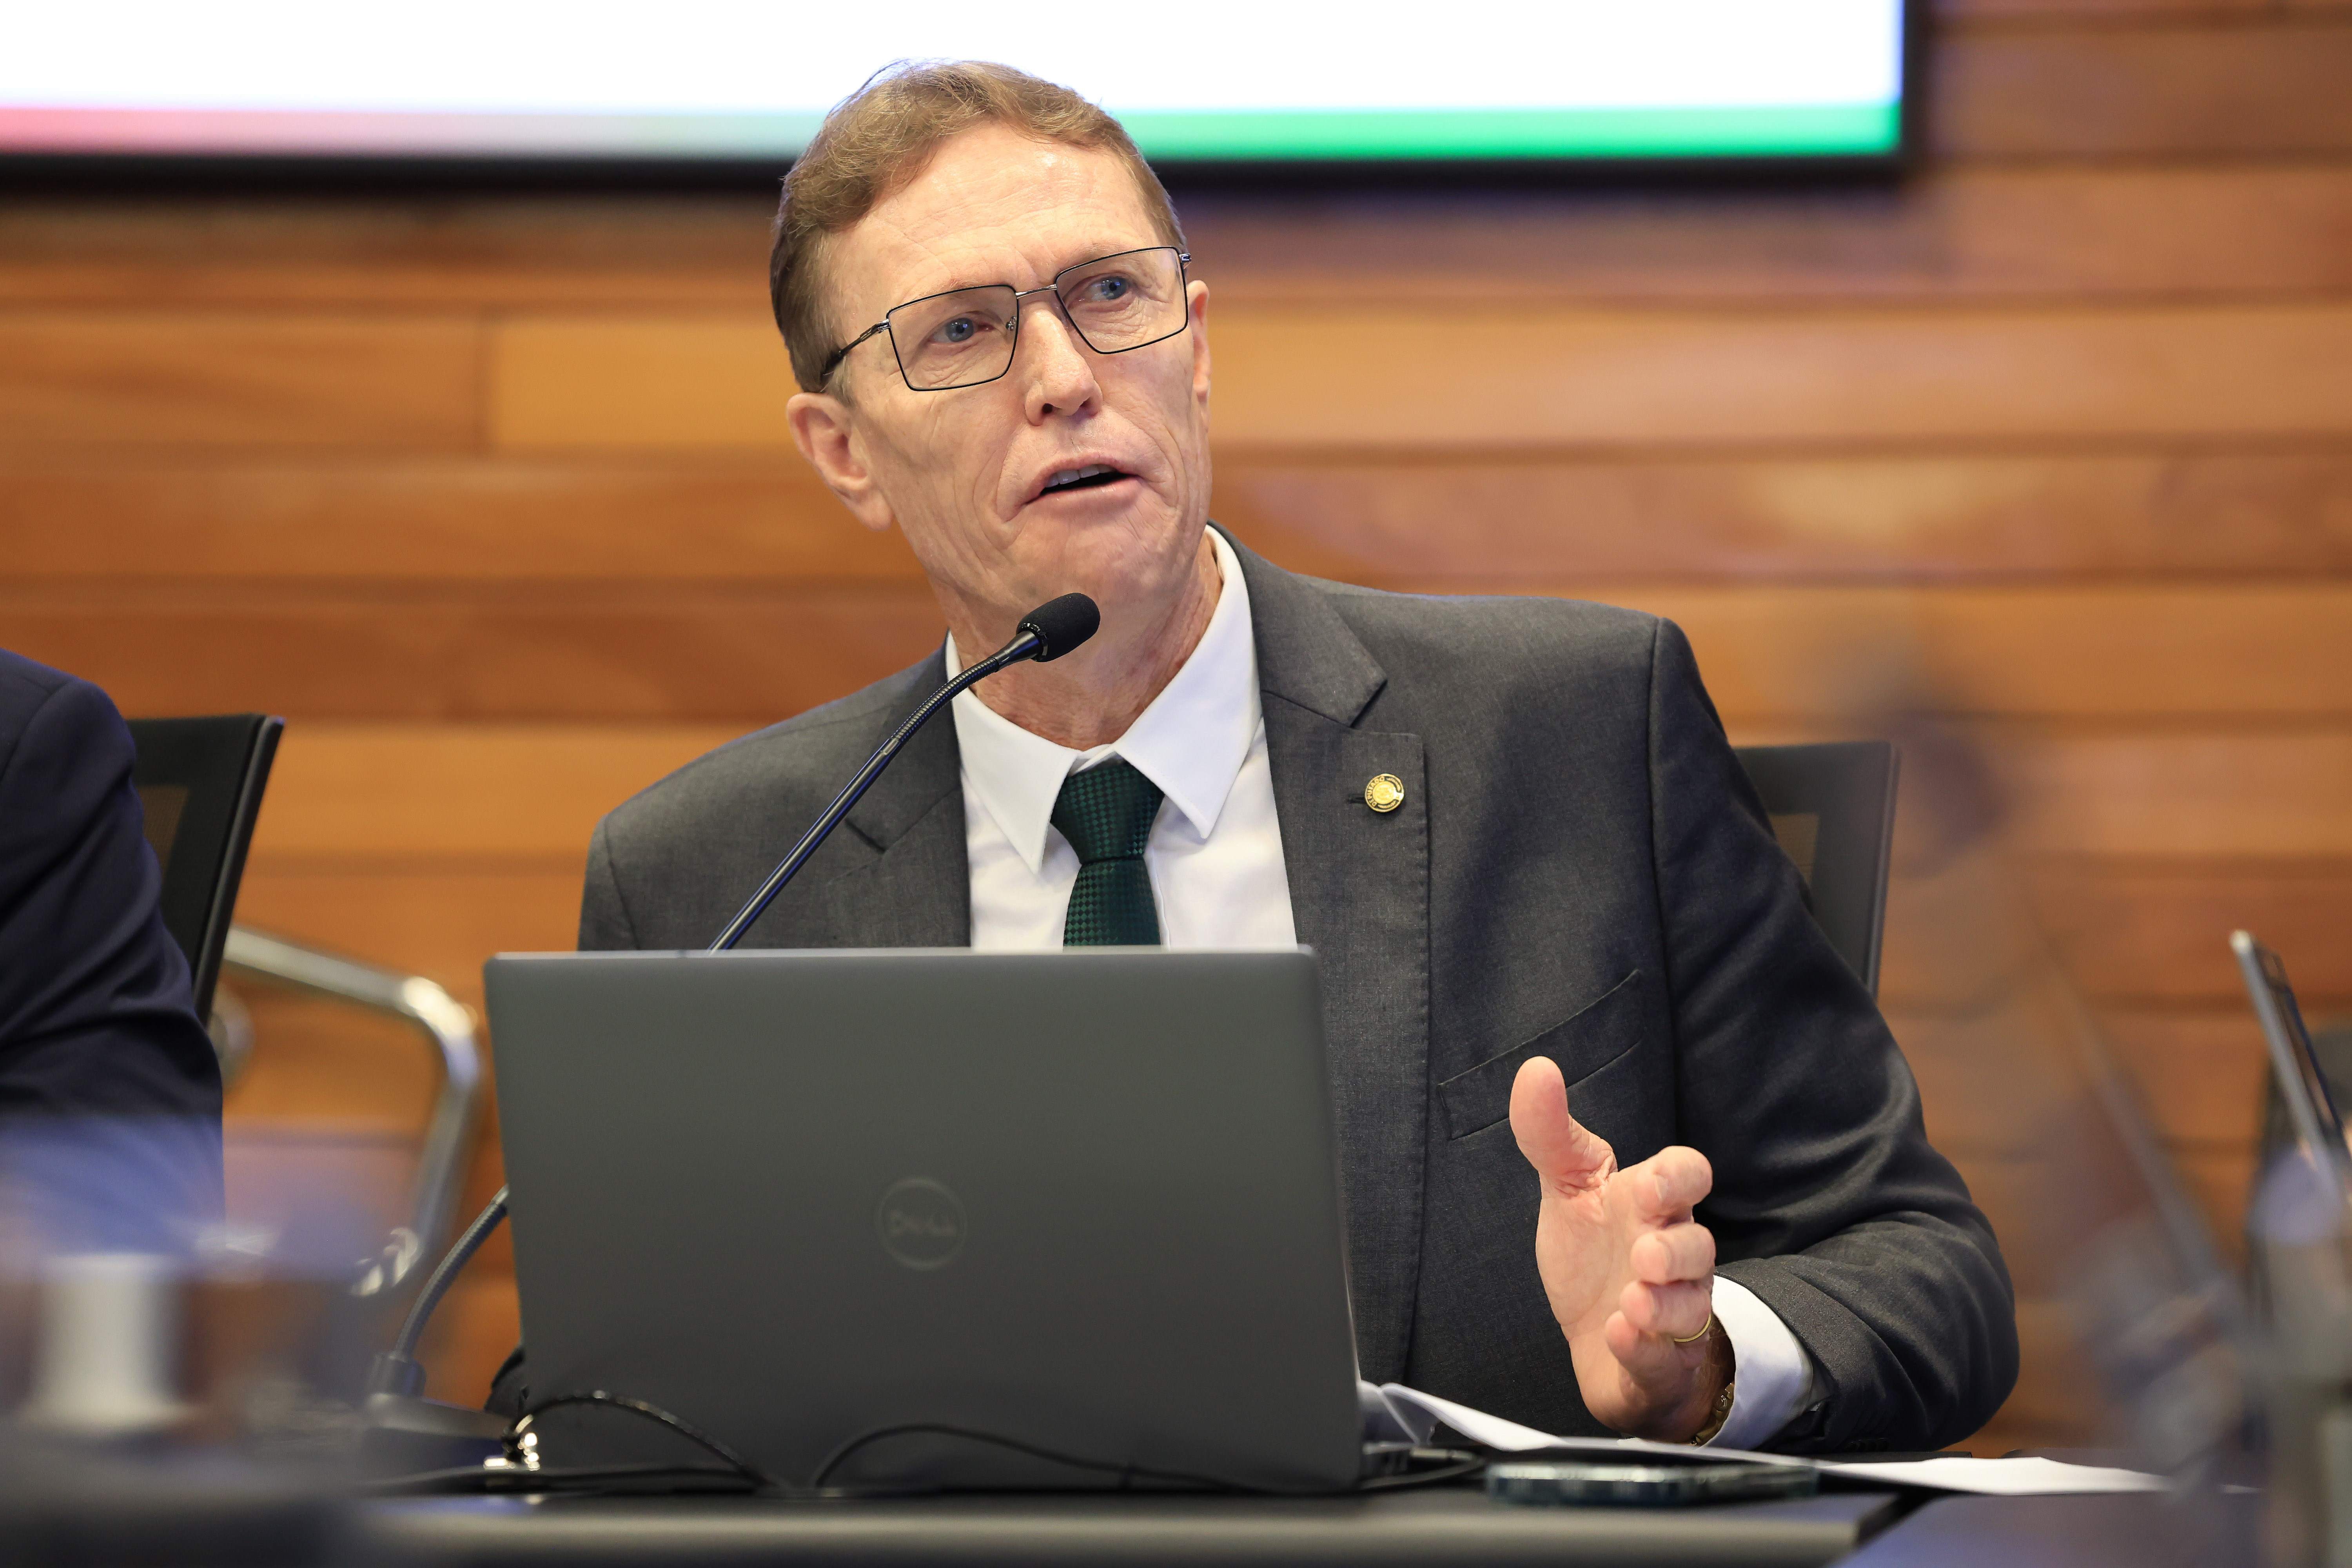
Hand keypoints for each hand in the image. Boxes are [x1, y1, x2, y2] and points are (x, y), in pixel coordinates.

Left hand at [1509, 1054, 1728, 1440]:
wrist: (1598, 1341)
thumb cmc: (1592, 1257)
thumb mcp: (1568, 1189)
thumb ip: (1550, 1134)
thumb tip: (1536, 1069)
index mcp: (1653, 1208)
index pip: (1686, 1177)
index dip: (1679, 1176)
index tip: (1652, 1184)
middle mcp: (1674, 1259)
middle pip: (1700, 1245)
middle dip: (1677, 1249)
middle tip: (1643, 1252)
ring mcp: (1675, 1314)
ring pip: (1690, 1306)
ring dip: (1663, 1304)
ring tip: (1631, 1300)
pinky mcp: (1662, 1363)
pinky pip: (1664, 1359)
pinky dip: (1644, 1348)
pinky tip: (1620, 1334)